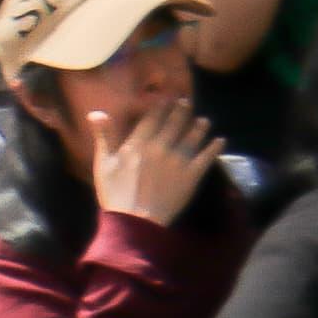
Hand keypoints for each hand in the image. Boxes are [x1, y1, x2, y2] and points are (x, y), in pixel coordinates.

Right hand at [89, 96, 223, 227]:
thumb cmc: (115, 192)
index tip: (167, 97)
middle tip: (187, 101)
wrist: (136, 219)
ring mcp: (179, 161)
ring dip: (199, 127)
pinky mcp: (192, 176)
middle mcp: (161, 147)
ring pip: (192, 137)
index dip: (161, 106)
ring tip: (204, 120)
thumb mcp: (103, 163)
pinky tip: (220, 141)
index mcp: (139, 143)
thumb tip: (96, 112)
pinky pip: (206, 158)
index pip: (152, 119)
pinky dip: (214, 148)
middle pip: (174, 124)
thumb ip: (104, 136)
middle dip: (181, 111)